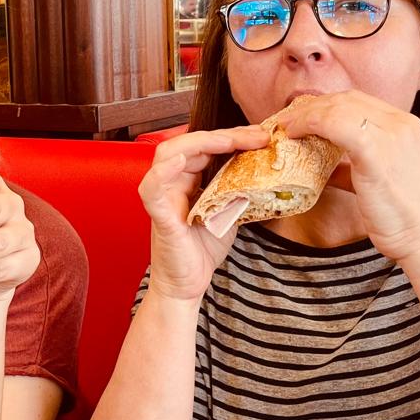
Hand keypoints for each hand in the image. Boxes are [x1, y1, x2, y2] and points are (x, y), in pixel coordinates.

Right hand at [139, 126, 269, 301]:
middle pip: (191, 143)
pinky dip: (162, 172)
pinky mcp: (158, 215)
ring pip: (168, 154)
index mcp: (190, 178)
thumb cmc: (204, 247)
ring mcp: (163, 196)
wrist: (188, 283)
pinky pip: (152, 189)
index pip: (208, 146)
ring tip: (228, 142)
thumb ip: (239, 190)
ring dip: (199, 143)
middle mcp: (173, 181)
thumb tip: (267, 169)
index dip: (234, 137)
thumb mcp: (230, 211)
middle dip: (224, 136)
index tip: (262, 136)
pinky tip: (179, 161)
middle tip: (256, 136)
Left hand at [276, 90, 419, 262]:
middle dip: (312, 106)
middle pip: (346, 99)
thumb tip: (326, 167)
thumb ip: (353, 167)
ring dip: (306, 114)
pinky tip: (296, 135)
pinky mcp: (376, 152)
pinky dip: (311, 124)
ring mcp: (391, 135)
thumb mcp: (379, 180)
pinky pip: (336, 124)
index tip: (301, 117)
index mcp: (405, 126)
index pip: (358, 101)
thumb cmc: (404, 216)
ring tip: (287, 128)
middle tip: (287, 121)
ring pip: (338, 107)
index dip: (325, 105)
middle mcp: (400, 124)